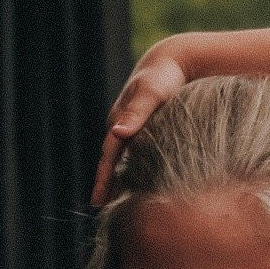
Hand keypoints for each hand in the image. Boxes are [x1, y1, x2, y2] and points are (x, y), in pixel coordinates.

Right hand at [89, 45, 186, 205]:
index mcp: (119, 121)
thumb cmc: (163, 77)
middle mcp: (122, 126)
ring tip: (114, 201)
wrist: (171, 61)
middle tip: (100, 207)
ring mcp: (131, 127)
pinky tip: (137, 180)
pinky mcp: (144, 127)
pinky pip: (134, 152)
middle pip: (111, 159)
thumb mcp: (150, 94)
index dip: (103, 179)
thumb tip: (116, 133)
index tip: (97, 200)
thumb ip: (136, 114)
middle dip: (105, 181)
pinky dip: (131, 167)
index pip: (109, 156)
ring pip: (121, 157)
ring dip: (117, 176)